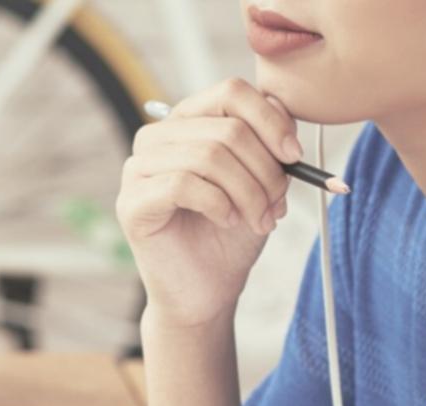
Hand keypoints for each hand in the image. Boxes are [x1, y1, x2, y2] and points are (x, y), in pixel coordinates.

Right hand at [117, 78, 298, 327]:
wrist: (207, 292)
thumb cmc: (231, 237)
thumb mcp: (261, 179)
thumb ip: (267, 138)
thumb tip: (282, 108)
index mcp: (187, 123)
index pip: (230, 93)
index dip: (270, 120)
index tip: (295, 156)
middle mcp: (156, 139)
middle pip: (225, 128)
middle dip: (265, 168)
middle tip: (278, 203)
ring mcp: (137, 171)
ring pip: (207, 156)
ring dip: (248, 192)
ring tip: (259, 219)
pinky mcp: (131, 204)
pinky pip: (183, 185)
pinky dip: (219, 205)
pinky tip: (228, 221)